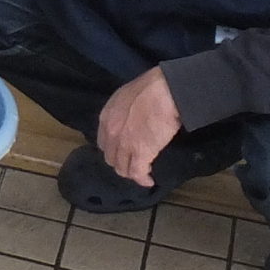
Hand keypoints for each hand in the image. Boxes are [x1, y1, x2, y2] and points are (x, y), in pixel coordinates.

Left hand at [95, 67, 183, 186]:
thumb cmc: (152, 88)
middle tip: (134, 164)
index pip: (104, 142)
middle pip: (111, 157)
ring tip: (142, 173)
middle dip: (121, 162)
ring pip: (122, 168)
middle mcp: (111, 132)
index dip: (114, 149)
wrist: (165, 90)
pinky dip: (142, 180)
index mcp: (107, 116)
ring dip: (132, 172)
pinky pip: (138, 173)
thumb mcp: (128, 97)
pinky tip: (149, 181)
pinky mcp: (140, 153)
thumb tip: (132, 120)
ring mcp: (124, 144)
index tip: (123, 152)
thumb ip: (124, 112)